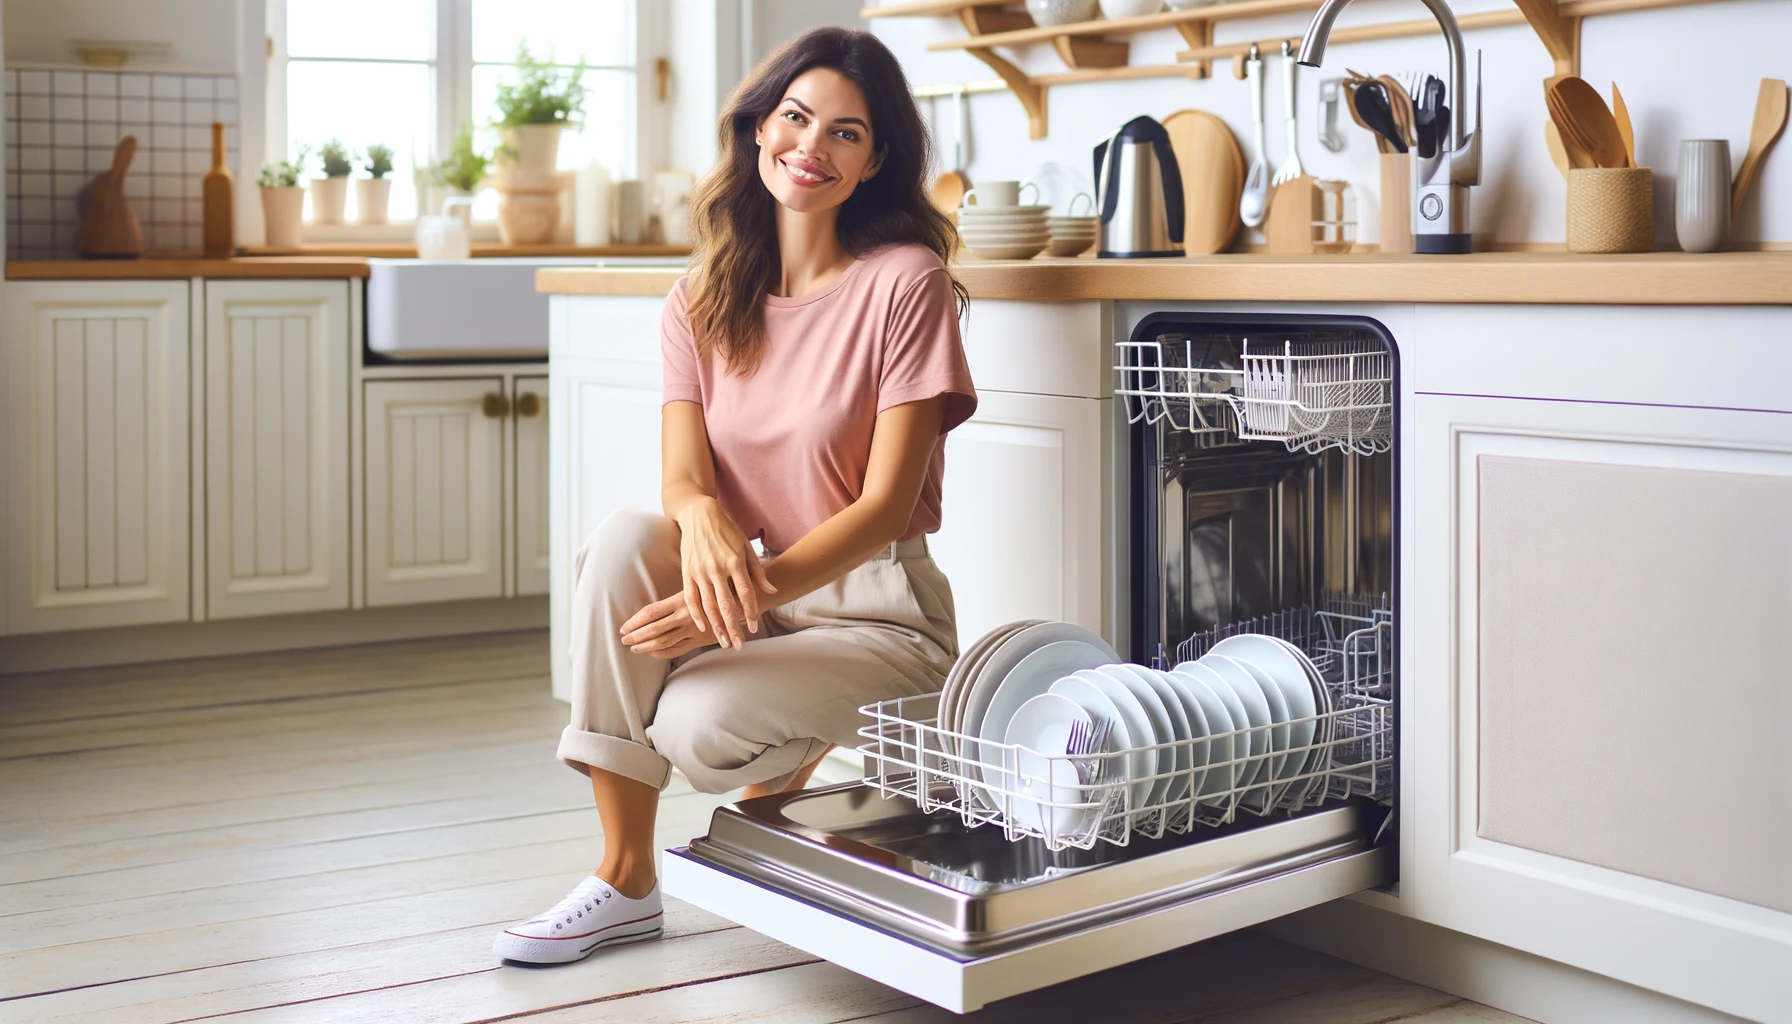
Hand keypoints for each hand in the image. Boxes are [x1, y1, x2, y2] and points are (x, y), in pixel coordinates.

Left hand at [619, 594, 712, 659]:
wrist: (742, 603)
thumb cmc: (715, 592)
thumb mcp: (694, 590)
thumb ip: (674, 601)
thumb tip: (649, 613)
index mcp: (682, 599)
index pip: (651, 612)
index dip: (635, 621)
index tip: (624, 627)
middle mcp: (686, 615)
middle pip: (654, 629)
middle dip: (636, 636)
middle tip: (624, 640)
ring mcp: (693, 630)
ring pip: (664, 642)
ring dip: (645, 646)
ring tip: (634, 648)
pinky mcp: (700, 641)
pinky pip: (677, 650)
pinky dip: (662, 653)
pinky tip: (652, 652)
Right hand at [673, 499, 776, 648]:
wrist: (699, 515)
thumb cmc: (727, 531)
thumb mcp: (746, 547)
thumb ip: (757, 571)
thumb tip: (771, 590)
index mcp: (735, 562)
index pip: (745, 593)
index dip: (750, 612)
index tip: (753, 628)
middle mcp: (717, 568)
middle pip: (726, 604)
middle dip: (733, 627)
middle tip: (738, 645)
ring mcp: (700, 571)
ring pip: (708, 605)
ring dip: (716, 626)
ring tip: (722, 641)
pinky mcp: (687, 572)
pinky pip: (690, 597)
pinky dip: (696, 614)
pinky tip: (702, 627)